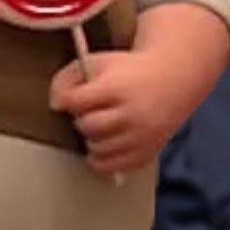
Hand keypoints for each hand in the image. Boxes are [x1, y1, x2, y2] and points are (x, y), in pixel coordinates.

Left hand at [49, 50, 183, 173]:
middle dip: (82, 119)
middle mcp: (132, 114)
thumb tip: (55, 105)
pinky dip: (102, 158)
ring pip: (97, 149)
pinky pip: (112, 166)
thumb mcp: (97, 62)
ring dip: (90, 138)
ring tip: (99, 125)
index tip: (70, 99)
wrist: (173, 79)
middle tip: (90, 111)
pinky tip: (105, 142)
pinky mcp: (147, 153)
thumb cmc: (128, 71)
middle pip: (86, 126)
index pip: (75, 101)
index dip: (66, 100)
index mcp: (117, 87)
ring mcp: (141, 136)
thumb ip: (67, 78)